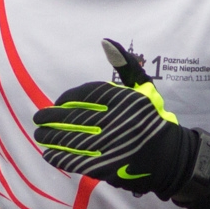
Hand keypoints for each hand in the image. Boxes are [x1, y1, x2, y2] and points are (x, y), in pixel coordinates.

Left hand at [33, 39, 197, 196]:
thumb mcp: (145, 88)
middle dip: (53, 118)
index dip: (67, 99)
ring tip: (39, 135)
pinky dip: (61, 157)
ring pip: (74, 139)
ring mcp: (112, 145)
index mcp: (125, 100)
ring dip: (52, 137)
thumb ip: (125, 65)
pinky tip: (49, 153)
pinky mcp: (109, 166)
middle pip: (76, 117)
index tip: (56, 103)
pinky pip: (79, 160)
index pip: (88, 95)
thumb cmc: (153, 120)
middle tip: (38, 119)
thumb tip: (105, 42)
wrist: (171, 157)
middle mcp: (117, 121)